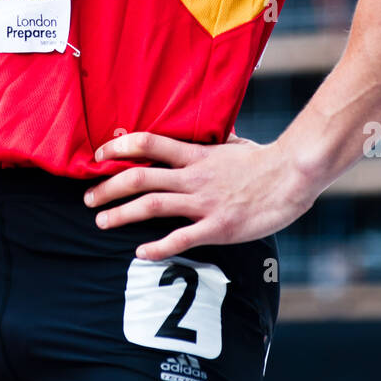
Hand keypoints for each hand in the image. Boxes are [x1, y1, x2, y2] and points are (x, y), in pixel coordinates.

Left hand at [85, 130, 319, 259]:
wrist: (293, 176)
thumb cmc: (265, 160)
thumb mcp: (236, 143)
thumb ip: (217, 140)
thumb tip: (213, 128)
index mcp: (196, 155)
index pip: (148, 143)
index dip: (119, 148)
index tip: (98, 157)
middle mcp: (194, 176)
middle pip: (140, 177)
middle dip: (108, 188)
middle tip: (88, 198)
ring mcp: (205, 202)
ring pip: (152, 204)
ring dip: (122, 213)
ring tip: (101, 221)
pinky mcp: (218, 227)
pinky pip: (182, 237)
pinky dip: (158, 246)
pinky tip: (141, 252)